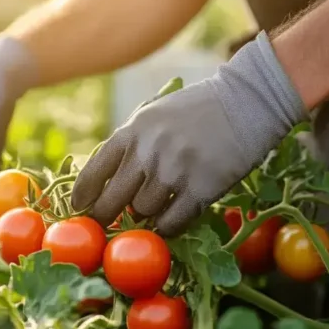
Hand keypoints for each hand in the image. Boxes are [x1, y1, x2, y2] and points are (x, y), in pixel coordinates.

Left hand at [71, 31, 309, 236]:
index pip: (95, 171)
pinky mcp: (201, 189)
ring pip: (142, 213)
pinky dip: (167, 226)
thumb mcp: (155, 115)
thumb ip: (130, 143)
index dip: (84, 195)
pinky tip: (171, 218)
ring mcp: (174, 172)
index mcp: (133, 131)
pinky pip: (171, 223)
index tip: (81, 208)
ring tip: (156, 205)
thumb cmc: (198, 110)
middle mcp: (148, 152)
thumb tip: (104, 179)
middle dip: (106, 216)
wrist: (247, 102)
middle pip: (112, 202)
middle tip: (108, 223)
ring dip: (146, 215)